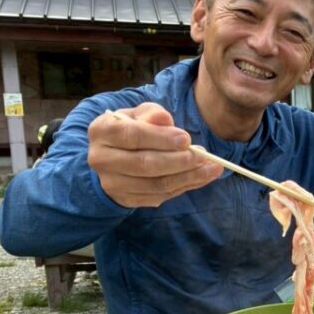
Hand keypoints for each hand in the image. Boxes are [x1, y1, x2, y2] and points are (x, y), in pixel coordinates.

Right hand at [87, 103, 222, 207]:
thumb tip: (166, 120)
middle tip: (204, 156)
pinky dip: (185, 187)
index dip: (161, 138)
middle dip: (179, 161)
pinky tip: (202, 177)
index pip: (132, 135)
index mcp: (101, 131)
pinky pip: (160, 196)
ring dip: (188, 177)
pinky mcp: (127, 200)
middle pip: (144, 165)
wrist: (114, 156)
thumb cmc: (132, 129)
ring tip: (212, 168)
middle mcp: (101, 159)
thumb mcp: (139, 114)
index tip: (186, 139)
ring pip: (156, 184)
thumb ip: (153, 114)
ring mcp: (112, 184)